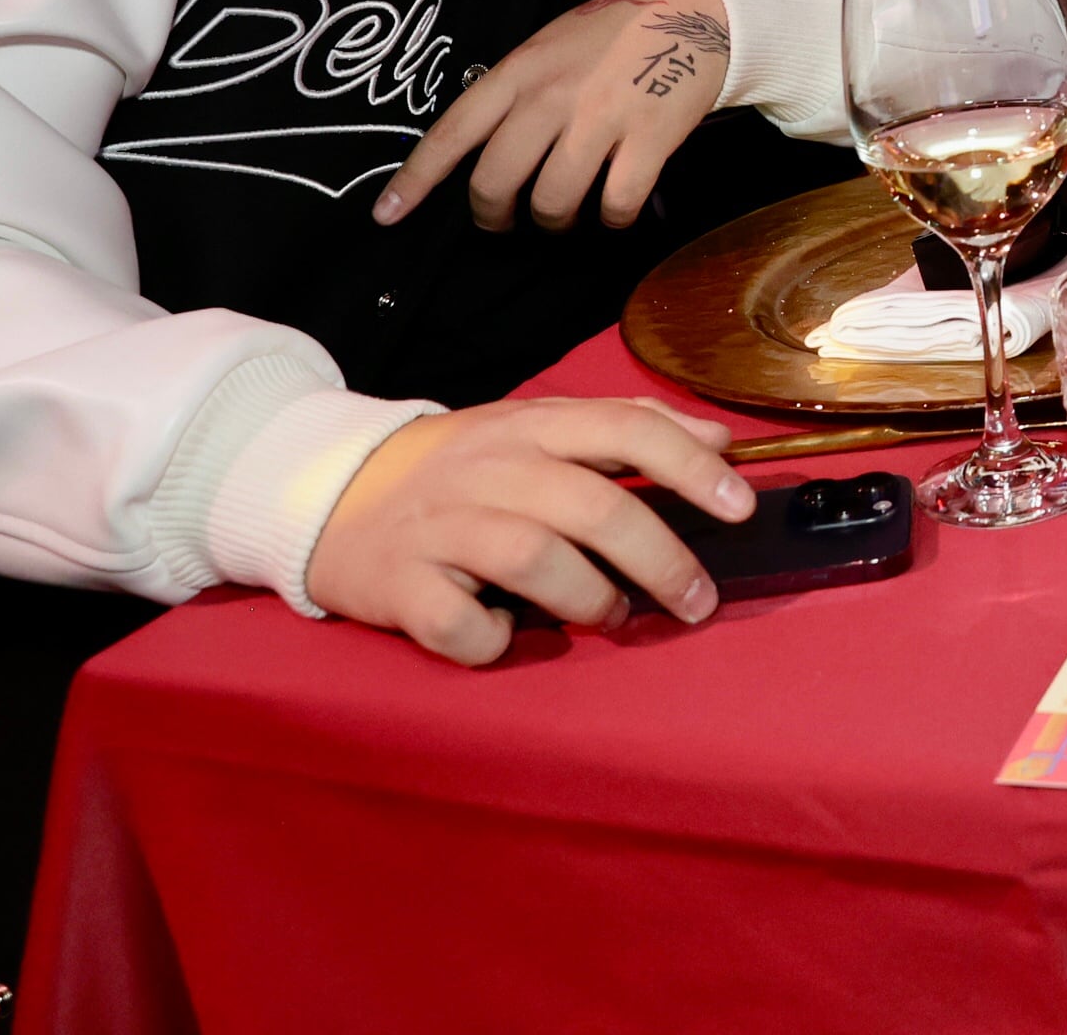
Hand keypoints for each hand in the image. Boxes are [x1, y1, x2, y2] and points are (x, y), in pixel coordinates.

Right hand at [305, 397, 751, 664]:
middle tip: (695, 600)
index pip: (625, 428)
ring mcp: (439, 526)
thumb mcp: (536, 428)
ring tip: (607, 614)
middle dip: (661, 560)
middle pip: (593, 506)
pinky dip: (492, 640)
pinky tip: (504, 636)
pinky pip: (457, 622)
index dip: (690, 466)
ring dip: (590, 598)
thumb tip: (719, 442)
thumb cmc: (456, 470)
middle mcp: (488, 468)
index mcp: (529, 426)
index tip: (739, 507)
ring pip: (535, 559)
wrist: (327, 495)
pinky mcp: (397, 584)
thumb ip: (625, 430)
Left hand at [374, 0, 731, 230]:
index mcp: (520, 71)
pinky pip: (616, 205)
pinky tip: (616, 208)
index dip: (415, 180)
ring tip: (566, 213)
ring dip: (556, 222)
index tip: (387, 215)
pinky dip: (613, 219)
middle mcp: (552, 96)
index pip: (452, 133)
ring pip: (553, 203)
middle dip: (494, 217)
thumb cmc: (613, 34)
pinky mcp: (649, 139)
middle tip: (507, 220)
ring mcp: (601, 119)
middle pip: (496, 183)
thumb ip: (515, 93)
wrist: (695, 10)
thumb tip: (484, 152)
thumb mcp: (548, 46)